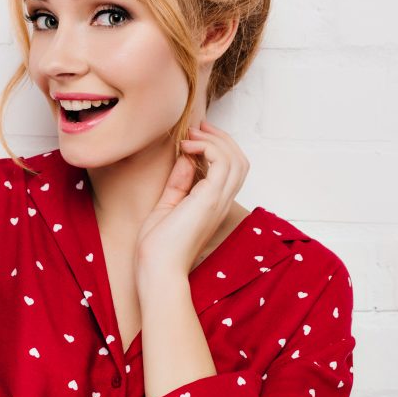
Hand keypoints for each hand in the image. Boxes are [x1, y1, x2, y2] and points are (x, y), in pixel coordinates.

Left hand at [134, 118, 248, 281]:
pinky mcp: (210, 199)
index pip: (231, 170)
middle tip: (197, 127)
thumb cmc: (158, 247)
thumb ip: (179, 182)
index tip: (193, 137)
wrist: (157, 269)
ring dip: (215, 140)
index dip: (217, 148)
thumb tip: (186, 158)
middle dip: (221, 138)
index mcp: (213, 205)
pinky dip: (208, 147)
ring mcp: (218, 201)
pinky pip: (222, 162)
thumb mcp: (167, 205)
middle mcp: (221, 202)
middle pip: (240, 161)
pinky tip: (187, 148)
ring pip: (236, 159)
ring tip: (191, 136)